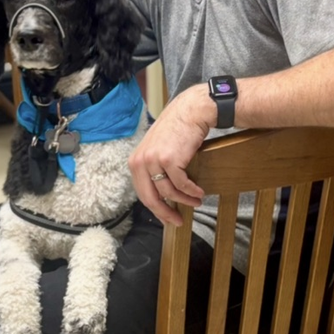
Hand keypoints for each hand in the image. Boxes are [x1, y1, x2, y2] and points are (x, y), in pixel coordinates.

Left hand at [129, 85, 213, 225]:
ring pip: (169, 193)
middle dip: (165, 213)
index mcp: (135, 161)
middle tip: (178, 221)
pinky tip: (199, 192)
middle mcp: (140, 161)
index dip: (155, 209)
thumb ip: (153, 170)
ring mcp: (154, 160)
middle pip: (150, 198)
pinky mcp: (170, 160)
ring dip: (184, 201)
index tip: (166, 217)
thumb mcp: (157, 149)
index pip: (142, 193)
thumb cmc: (177, 130)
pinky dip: (191, 191)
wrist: (190, 111)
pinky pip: (181, 185)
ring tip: (196, 202)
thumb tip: (161, 196)